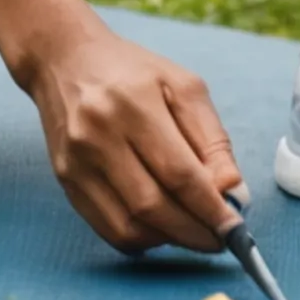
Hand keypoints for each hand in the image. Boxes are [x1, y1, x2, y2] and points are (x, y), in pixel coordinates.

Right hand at [23, 25, 245, 255]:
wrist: (63, 60)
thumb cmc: (132, 71)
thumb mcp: (183, 87)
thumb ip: (212, 140)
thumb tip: (232, 192)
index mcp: (133, 104)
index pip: (179, 173)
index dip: (211, 208)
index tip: (236, 229)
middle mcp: (99, 135)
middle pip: (152, 205)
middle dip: (194, 232)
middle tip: (222, 239)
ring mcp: (77, 162)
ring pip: (129, 226)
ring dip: (169, 239)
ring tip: (195, 232)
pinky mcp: (66, 181)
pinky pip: (108, 228)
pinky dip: (142, 238)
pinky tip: (163, 227)